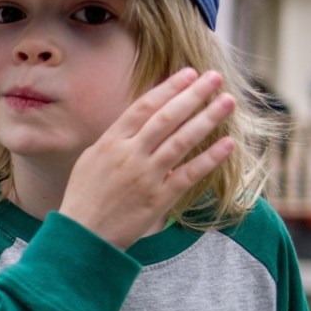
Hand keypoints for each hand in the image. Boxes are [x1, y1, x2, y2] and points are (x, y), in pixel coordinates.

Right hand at [59, 68, 235, 249]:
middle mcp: (128, 155)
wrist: (82, 236)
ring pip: (181, 141)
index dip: (169, 88)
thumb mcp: (91, 160)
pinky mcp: (158, 199)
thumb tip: (140, 120)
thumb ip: (116, 140)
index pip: (143, 107)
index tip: (189, 74)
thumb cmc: (84, 198)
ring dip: (207, 119)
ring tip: (227, 101)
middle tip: (215, 77)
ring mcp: (145, 177)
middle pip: (166, 118)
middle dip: (193, 95)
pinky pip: (189, 174)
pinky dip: (209, 158)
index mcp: (109, 143)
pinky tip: (227, 143)